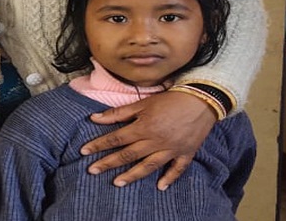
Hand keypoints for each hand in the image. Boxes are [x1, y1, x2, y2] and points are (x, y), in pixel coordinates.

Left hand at [80, 90, 216, 189]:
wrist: (201, 99)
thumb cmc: (170, 98)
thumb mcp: (143, 102)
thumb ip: (119, 113)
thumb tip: (95, 117)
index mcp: (143, 128)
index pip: (116, 138)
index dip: (99, 145)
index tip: (84, 152)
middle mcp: (155, 142)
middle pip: (128, 155)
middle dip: (108, 163)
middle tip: (92, 171)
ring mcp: (170, 150)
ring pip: (148, 166)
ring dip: (132, 175)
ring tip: (117, 183)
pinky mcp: (185, 153)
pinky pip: (176, 169)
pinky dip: (169, 178)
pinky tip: (161, 186)